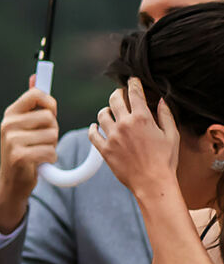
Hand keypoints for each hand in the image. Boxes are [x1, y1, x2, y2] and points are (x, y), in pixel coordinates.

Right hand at [0, 77, 59, 232]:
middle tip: (41, 140)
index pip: (37, 95)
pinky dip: (50, 158)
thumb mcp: (24, 124)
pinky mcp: (19, 156)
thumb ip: (31, 102)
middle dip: (53, 130)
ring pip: (52, 135)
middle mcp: (8, 124)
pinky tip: (39, 162)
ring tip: (39, 152)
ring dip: (52, 146)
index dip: (50, 105)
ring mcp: (11, 140)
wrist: (12, 181)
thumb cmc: (23, 149)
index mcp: (10, 113)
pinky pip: (50, 151)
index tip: (49, 115)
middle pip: (50, 117)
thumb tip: (36, 76)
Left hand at [89, 77, 179, 197]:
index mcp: (142, 118)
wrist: (152, 182)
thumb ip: (166, 115)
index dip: (132, 84)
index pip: (134, 93)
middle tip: (119, 94)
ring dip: (105, 111)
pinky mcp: (104, 149)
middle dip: (117, 93)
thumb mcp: (172, 135)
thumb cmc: (165, 160)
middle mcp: (124, 124)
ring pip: (101, 115)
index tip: (131, 81)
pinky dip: (93, 128)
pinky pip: (92, 134)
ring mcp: (112, 137)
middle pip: (114, 100)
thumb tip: (161, 101)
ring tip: (109, 112)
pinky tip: (95, 127)